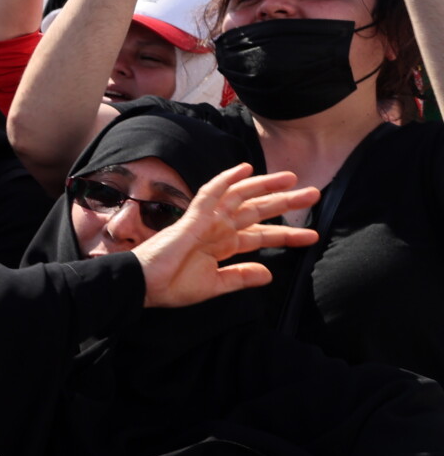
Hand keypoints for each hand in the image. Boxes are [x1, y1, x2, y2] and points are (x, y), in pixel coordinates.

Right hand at [133, 164, 319, 307]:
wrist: (143, 286)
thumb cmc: (169, 286)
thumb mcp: (213, 286)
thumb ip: (240, 277)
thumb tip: (269, 273)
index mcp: (222, 246)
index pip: (260, 236)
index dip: (287, 235)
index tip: (312, 236)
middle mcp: (217, 230)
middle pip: (257, 212)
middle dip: (284, 203)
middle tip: (313, 194)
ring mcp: (206, 222)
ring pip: (240, 198)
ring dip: (265, 186)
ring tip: (291, 178)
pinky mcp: (193, 218)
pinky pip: (210, 194)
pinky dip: (227, 180)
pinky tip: (244, 169)